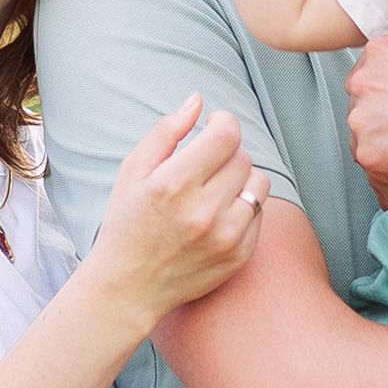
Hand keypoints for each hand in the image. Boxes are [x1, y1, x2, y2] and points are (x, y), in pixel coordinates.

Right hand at [88, 95, 266, 329]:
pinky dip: (243, 209)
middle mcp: (203, 211)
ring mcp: (225, 237)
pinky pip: (259, 215)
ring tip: (214, 190)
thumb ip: (165, 131)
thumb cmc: (127, 222)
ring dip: (241, 180)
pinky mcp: (239, 256)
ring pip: (259, 184)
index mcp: (174, 184)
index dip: (223, 122)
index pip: (226, 134)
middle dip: (226, 153)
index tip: (213, 127)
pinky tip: (217, 216)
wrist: (128, 287)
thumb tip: (198, 101)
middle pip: (243, 157)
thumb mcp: (132, 171)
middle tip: (205, 165)